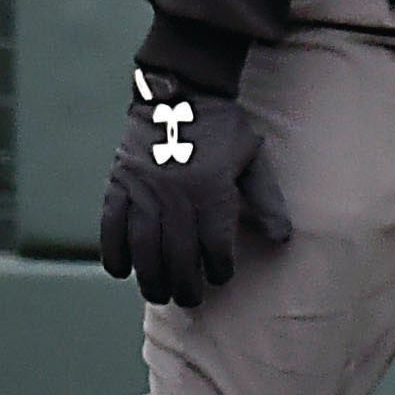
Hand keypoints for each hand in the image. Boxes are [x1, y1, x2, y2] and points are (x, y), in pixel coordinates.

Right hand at [98, 65, 292, 307]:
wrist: (180, 93)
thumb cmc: (224, 129)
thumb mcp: (254, 159)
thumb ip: (267, 200)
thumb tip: (282, 239)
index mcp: (211, 191)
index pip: (214, 245)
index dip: (218, 268)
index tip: (220, 278)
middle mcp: (175, 196)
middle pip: (178, 253)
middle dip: (184, 283)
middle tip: (189, 301)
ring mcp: (142, 190)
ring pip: (143, 245)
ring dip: (150, 275)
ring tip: (158, 294)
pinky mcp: (118, 183)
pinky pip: (111, 224)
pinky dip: (113, 249)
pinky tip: (120, 270)